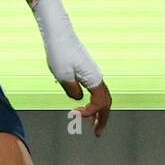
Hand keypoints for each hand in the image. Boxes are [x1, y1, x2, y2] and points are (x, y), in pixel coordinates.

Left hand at [32, 0, 111, 135]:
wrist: (57, 31)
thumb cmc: (59, 51)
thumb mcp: (62, 75)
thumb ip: (72, 91)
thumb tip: (77, 99)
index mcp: (94, 79)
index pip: (99, 104)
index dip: (89, 114)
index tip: (74, 115)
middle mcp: (96, 76)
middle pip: (106, 103)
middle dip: (103, 119)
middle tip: (96, 133)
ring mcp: (92, 72)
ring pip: (101, 96)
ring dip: (98, 111)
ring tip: (92, 123)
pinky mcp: (85, 68)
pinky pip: (94, 89)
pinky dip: (93, 100)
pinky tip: (82, 104)